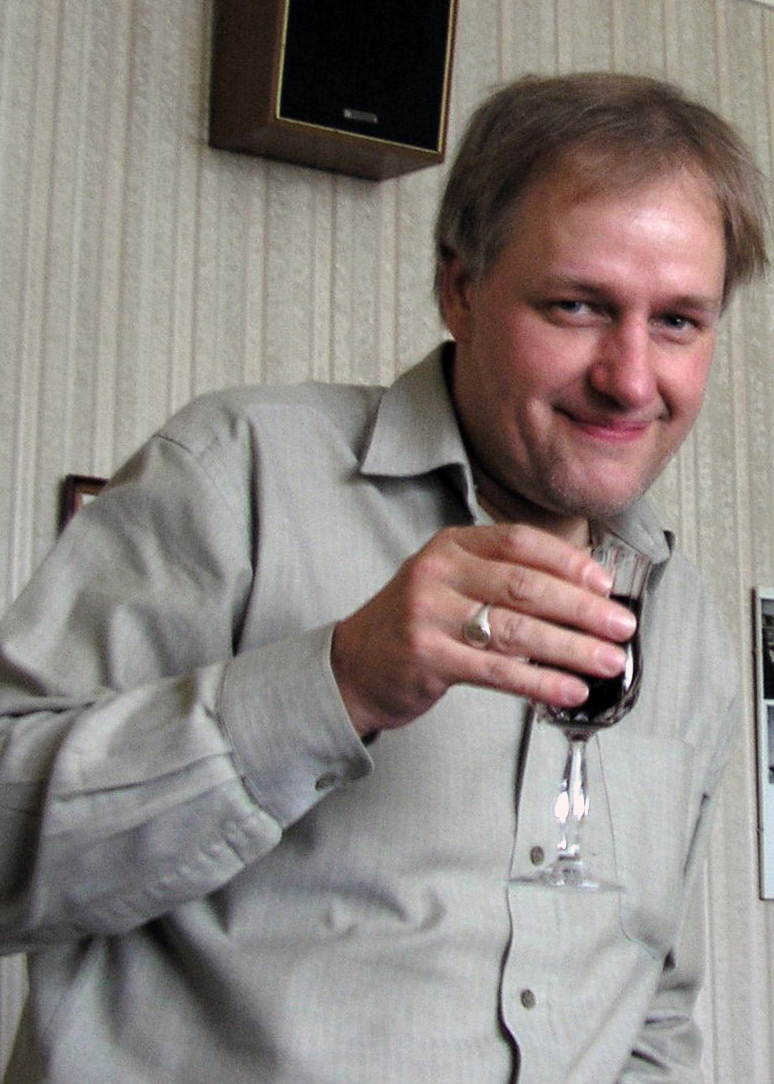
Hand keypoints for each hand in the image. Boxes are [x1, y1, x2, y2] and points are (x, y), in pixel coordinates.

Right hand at [330, 524, 637, 736]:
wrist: (354, 665)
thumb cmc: (416, 624)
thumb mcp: (451, 583)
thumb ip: (502, 580)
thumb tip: (581, 595)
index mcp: (452, 545)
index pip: (520, 541)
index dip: (568, 561)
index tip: (604, 584)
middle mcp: (439, 572)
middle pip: (526, 585)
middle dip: (582, 608)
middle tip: (621, 626)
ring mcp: (430, 614)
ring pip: (516, 628)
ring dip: (571, 647)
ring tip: (607, 661)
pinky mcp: (428, 657)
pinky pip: (497, 670)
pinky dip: (540, 681)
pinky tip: (569, 690)